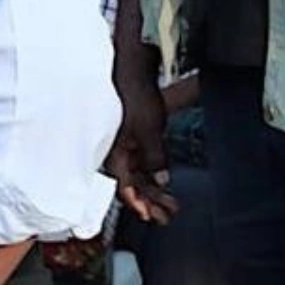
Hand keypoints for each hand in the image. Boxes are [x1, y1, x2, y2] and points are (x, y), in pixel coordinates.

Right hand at [106, 53, 177, 223]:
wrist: (128, 68)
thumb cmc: (130, 95)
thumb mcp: (148, 131)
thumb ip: (154, 158)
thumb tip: (161, 180)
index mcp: (114, 153)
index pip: (125, 187)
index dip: (139, 204)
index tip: (153, 216)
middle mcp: (116, 151)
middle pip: (132, 184)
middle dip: (150, 201)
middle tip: (168, 214)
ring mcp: (123, 143)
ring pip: (137, 174)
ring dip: (154, 189)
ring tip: (170, 201)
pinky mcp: (131, 134)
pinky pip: (140, 161)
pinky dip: (152, 173)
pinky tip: (163, 180)